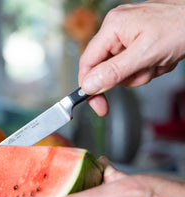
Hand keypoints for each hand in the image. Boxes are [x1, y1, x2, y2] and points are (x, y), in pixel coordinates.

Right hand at [79, 0, 184, 115]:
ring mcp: (128, 33)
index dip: (90, 86)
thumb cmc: (182, 26)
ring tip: (158, 60)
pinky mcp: (139, 39)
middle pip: (107, 68)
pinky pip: (135, 63)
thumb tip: (89, 85)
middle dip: (128, 76)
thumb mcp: (145, 54)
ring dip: (142, 72)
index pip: (88, 62)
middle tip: (146, 70)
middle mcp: (116, 28)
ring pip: (123, 69)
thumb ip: (114, 72)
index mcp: (112, 27)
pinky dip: (149, 66)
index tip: (97, 104)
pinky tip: (162, 57)